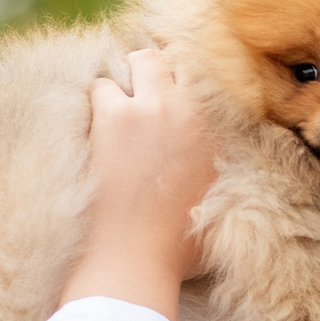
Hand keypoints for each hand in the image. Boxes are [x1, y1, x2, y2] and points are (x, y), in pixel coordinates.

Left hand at [59, 49, 216, 320]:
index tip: (176, 91)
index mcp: (220, 131)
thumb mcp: (219, 203)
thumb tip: (221, 152)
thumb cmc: (177, 246)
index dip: (188, 79)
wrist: (133, 260)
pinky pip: (100, 85)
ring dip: (127, 84)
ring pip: (136, 61)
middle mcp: (190, 111)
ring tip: (119, 112)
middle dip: (157, 72)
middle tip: (144, 96)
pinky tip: (97, 125)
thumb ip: (222, 166)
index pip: (210, 75)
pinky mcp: (111, 117)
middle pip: (174, 60)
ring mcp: (150, 109)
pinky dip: (98, 100)